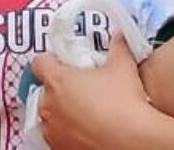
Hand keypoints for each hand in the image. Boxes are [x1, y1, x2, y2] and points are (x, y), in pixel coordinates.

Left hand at [32, 35, 156, 149]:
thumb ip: (117, 45)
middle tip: (81, 90)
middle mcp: (48, 105)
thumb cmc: (124, 101)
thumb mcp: (123, 66)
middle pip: (44, 91)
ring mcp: (51, 130)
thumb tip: (119, 34)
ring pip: (49, 116)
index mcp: (56, 80)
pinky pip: (57, 137)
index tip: (64, 64)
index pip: (40, 62)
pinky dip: (67, 133)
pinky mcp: (59, 149)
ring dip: (61, 113)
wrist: (133, 141)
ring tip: (85, 113)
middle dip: (58, 90)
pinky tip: (87, 131)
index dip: (51, 61)